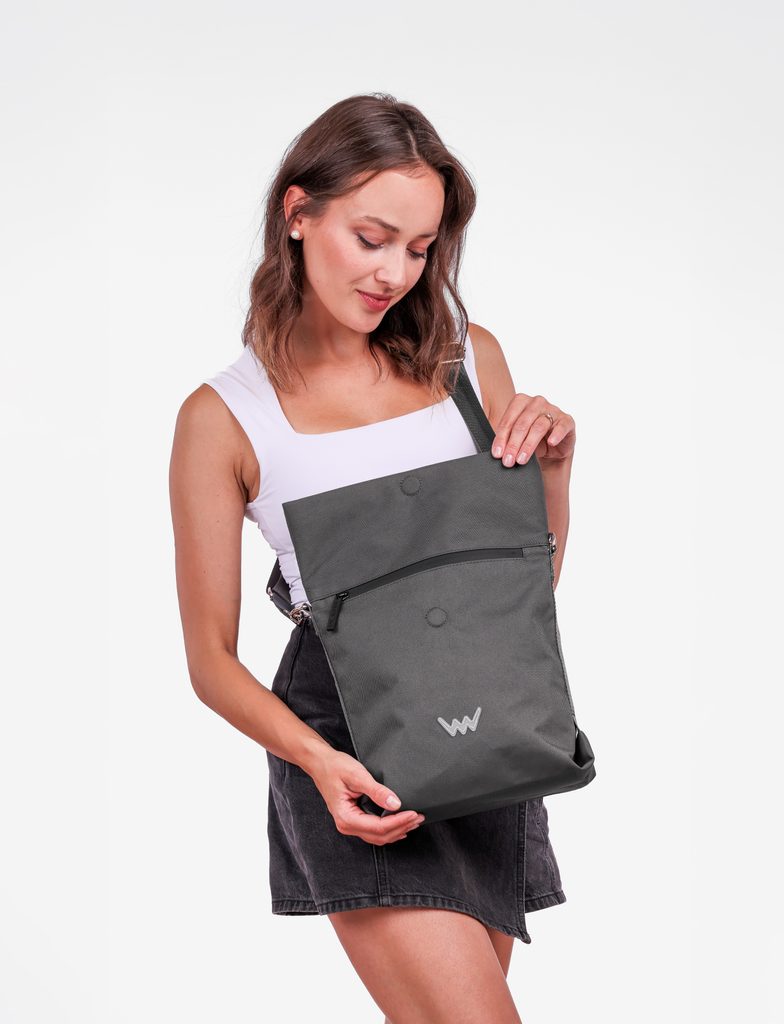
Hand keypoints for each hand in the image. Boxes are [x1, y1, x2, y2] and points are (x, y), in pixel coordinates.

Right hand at [308, 748, 425, 844]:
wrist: (320, 763)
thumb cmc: (335, 767)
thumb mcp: (357, 776)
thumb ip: (377, 791)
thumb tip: (396, 804)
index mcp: (346, 817)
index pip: (379, 827)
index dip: (399, 822)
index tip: (414, 813)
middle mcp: (347, 825)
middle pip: (380, 835)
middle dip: (402, 827)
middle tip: (419, 817)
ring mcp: (350, 824)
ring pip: (378, 836)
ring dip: (397, 830)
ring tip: (414, 820)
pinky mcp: (354, 820)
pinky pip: (374, 831)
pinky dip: (389, 829)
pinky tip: (400, 825)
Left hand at [491, 393, 575, 467]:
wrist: (552, 451)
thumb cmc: (532, 441)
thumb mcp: (515, 440)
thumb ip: (505, 440)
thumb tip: (496, 452)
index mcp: (520, 402)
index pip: (508, 420)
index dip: (501, 438)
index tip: (497, 453)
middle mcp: (537, 403)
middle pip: (522, 423)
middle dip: (513, 444)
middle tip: (508, 460)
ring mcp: (553, 410)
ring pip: (539, 426)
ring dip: (529, 445)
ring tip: (522, 459)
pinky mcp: (567, 421)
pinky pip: (562, 426)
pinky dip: (557, 434)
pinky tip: (551, 443)